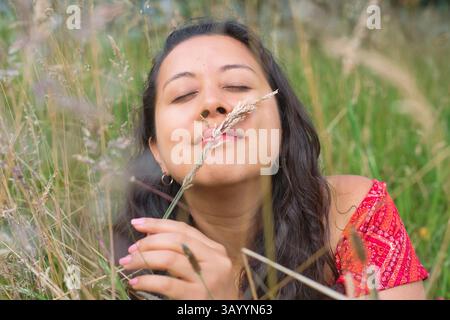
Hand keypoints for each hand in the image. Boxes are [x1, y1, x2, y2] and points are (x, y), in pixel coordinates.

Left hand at [119, 217, 239, 298]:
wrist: (228, 315)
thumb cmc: (211, 292)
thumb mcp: (203, 267)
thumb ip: (184, 252)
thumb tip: (149, 236)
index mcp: (215, 249)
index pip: (183, 230)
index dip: (158, 224)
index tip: (137, 223)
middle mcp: (215, 260)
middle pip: (176, 240)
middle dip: (149, 241)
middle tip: (131, 249)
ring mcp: (208, 278)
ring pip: (169, 259)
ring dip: (143, 258)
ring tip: (127, 262)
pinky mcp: (197, 296)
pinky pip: (167, 284)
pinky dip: (147, 281)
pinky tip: (136, 282)